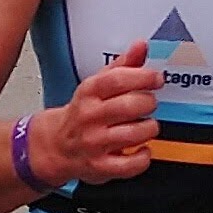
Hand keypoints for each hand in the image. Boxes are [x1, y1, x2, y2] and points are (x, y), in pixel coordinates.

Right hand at [40, 42, 158, 183]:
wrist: (56, 146)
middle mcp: (90, 117)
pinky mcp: (100, 166)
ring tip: (146, 125)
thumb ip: (123, 66)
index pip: (117, 79)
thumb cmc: (83, 114)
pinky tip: (142, 149)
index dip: (142, 77)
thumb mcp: (97, 85)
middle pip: (129, 106)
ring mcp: (95, 143)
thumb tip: (141, 46)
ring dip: (149, 128)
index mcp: (89, 92)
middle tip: (148, 103)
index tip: (156, 79)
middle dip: (148, 103)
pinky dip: (143, 157)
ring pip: (134, 134)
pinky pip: (130, 164)